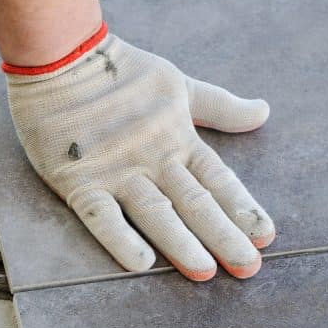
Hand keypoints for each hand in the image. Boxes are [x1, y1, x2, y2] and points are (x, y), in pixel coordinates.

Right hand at [5, 23, 274, 280]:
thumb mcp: (179, 86)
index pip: (218, 180)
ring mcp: (117, 172)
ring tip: (205, 272)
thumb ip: (220, 107)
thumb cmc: (122, 72)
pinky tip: (142, 264)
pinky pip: (101, 216)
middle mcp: (154, 159)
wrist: (61, 55)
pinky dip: (120, 238)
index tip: (266, 235)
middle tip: (249, 268)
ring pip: (156, 212)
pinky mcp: (78, 181)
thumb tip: (264, 111)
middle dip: (224, 236)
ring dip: (182, 243)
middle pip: (195, 203)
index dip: (243, 207)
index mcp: (178, 139)